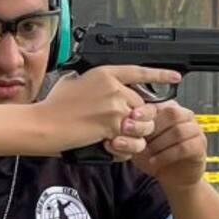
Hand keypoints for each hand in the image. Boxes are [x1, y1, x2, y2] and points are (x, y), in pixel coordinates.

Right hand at [40, 66, 180, 153]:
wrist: (42, 125)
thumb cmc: (51, 107)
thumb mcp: (71, 82)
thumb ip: (90, 82)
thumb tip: (95, 86)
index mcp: (105, 73)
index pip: (139, 72)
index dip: (160, 75)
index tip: (176, 76)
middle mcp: (114, 88)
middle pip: (141, 104)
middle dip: (134, 117)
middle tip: (119, 126)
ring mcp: (115, 108)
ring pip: (140, 123)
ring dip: (132, 132)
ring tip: (116, 136)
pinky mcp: (112, 128)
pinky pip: (130, 140)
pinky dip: (122, 147)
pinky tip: (108, 146)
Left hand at [133, 101, 205, 187]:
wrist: (172, 176)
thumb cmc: (155, 156)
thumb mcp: (137, 146)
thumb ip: (129, 138)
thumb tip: (117, 133)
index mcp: (168, 110)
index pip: (158, 104)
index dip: (145, 112)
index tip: (132, 118)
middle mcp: (184, 116)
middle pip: (171, 114)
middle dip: (151, 128)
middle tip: (138, 141)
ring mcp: (195, 130)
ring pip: (178, 131)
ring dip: (159, 144)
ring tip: (148, 153)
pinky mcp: (200, 146)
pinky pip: (185, 147)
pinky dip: (167, 155)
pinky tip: (155, 161)